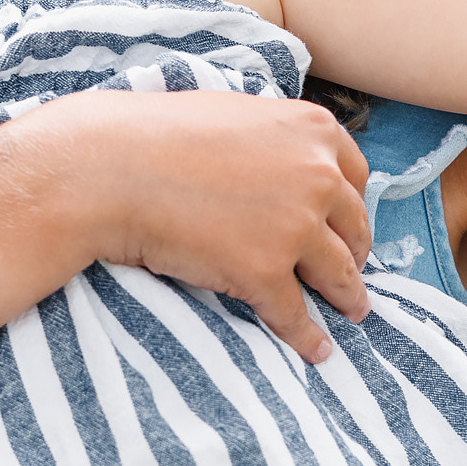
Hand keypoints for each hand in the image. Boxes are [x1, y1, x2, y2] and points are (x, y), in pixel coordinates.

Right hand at [60, 90, 372, 362]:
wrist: (109, 169)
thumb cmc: (157, 135)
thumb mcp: (236, 114)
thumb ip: (275, 139)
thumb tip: (289, 165)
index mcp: (314, 132)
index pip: (357, 179)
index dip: (352, 210)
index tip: (349, 230)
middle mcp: (317, 177)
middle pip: (355, 229)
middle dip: (356, 256)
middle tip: (353, 274)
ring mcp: (295, 227)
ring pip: (338, 275)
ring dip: (348, 298)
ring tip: (350, 313)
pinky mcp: (265, 272)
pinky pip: (296, 315)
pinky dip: (308, 338)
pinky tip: (316, 351)